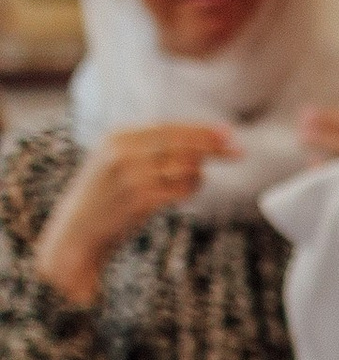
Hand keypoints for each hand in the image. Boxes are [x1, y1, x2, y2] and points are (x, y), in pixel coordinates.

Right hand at [30, 124, 237, 304]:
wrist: (78, 231)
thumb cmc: (106, 196)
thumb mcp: (118, 160)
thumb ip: (151, 148)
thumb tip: (200, 145)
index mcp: (118, 137)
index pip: (169, 128)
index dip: (201, 130)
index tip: (228, 133)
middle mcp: (124, 152)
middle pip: (181, 143)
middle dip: (213, 146)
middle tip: (239, 151)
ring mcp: (132, 175)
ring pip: (184, 167)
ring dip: (197, 174)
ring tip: (192, 180)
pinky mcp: (140, 199)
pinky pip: (181, 189)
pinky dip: (191, 188)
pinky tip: (188, 190)